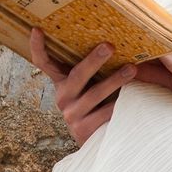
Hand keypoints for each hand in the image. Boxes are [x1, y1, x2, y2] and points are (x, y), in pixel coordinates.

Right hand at [29, 28, 137, 146]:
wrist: (96, 142)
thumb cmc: (96, 106)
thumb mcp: (87, 87)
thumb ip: (91, 70)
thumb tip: (111, 40)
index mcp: (62, 83)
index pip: (44, 63)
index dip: (38, 47)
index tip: (37, 29)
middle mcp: (63, 98)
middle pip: (77, 75)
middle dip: (94, 60)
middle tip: (110, 45)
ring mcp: (72, 115)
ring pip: (95, 94)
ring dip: (115, 80)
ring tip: (132, 69)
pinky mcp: (84, 130)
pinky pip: (105, 114)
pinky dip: (119, 104)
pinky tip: (134, 96)